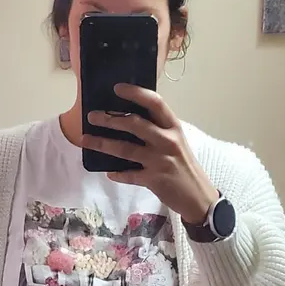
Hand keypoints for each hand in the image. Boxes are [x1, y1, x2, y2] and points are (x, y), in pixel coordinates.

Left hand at [82, 84, 218, 224]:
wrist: (199, 197)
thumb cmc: (184, 166)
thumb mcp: (176, 142)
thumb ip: (158, 130)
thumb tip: (130, 119)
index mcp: (173, 127)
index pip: (155, 103)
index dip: (135, 93)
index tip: (117, 88)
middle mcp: (167, 141)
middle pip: (135, 124)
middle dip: (110, 119)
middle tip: (92, 116)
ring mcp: (160, 161)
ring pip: (126, 149)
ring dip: (103, 143)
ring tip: (86, 140)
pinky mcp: (154, 180)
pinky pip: (129, 175)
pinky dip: (117, 173)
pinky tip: (108, 172)